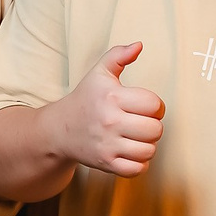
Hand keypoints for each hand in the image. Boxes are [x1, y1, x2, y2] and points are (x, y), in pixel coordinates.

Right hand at [48, 43, 164, 177]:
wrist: (59, 129)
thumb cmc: (85, 99)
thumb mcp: (99, 73)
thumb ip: (119, 55)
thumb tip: (139, 45)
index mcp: (112, 97)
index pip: (154, 105)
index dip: (156, 106)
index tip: (146, 107)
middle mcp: (110, 121)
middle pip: (155, 130)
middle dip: (153, 126)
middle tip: (141, 123)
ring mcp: (107, 145)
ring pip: (148, 151)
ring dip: (147, 145)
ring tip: (137, 138)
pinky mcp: (105, 163)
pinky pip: (137, 169)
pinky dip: (139, 163)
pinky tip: (131, 152)